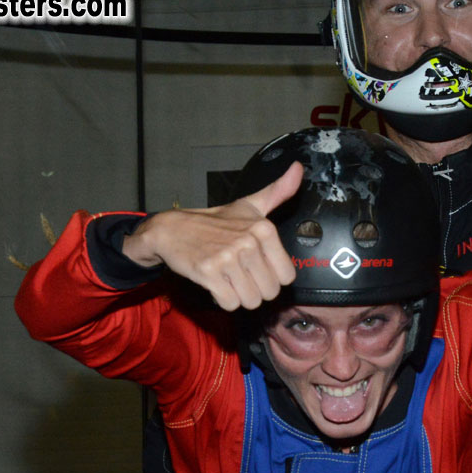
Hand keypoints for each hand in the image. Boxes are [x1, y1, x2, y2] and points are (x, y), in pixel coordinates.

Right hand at [123, 162, 301, 310]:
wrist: (172, 230)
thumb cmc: (215, 222)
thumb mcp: (249, 205)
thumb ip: (278, 192)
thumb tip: (299, 169)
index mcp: (264, 228)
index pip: (286, 276)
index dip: (272, 277)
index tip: (258, 267)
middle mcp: (248, 242)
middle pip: (269, 292)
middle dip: (256, 290)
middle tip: (241, 275)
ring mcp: (228, 258)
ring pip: (251, 301)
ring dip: (240, 296)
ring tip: (229, 279)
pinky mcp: (208, 273)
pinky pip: (230, 303)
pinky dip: (224, 300)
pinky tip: (217, 284)